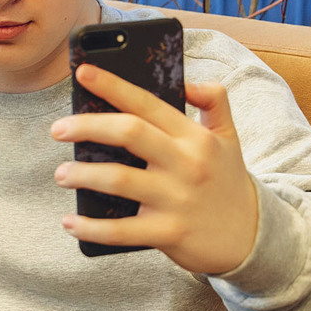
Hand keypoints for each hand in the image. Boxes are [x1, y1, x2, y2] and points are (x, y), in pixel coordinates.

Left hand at [50, 65, 260, 274]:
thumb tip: (187, 80)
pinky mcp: (169, 233)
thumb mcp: (229, 136)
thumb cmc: (229, 182)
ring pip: (119, 180)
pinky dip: (91, 228)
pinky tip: (70, 222)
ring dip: (82, 176)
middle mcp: (186, 163)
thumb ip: (214, 100)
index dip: (113, 85)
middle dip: (86, 127)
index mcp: (194, 136)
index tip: (82, 72)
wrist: (253, 237)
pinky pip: (121, 231)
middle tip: (58, 130)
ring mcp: (177, 199)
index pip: (147, 103)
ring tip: (61, 174)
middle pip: (129, 134)